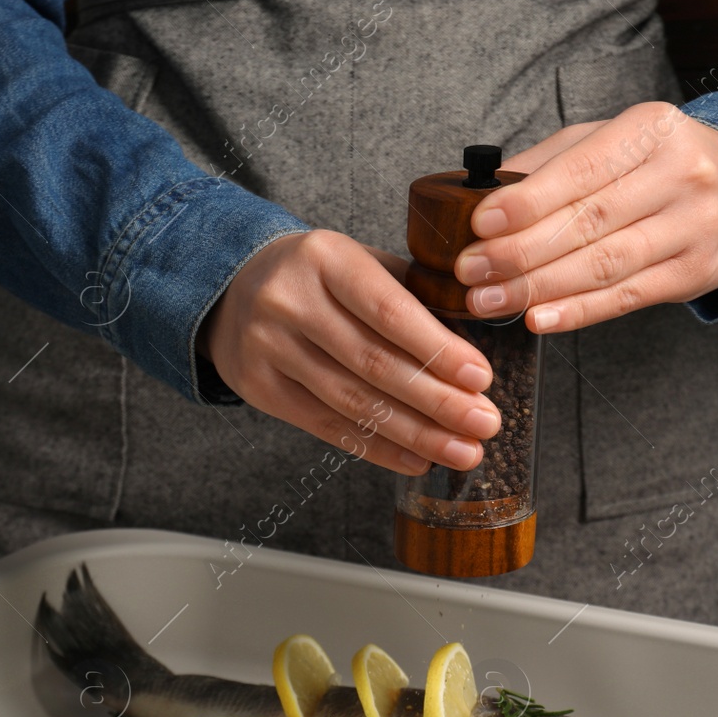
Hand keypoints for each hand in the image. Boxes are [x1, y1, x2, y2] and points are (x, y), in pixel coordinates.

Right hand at [199, 229, 499, 475]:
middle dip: (437, 400)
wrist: (233, 286)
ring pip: (352, 401)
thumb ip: (410, 296)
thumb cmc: (318, 277)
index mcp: (325, 257)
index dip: (437, 350)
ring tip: (461, 451)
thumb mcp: (358, 262)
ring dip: (415, 433)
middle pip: (373, 363)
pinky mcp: (258, 387)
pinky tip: (416, 459)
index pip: (388, 311)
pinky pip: (326, 426)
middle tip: (483, 424)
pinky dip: (377, 448)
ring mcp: (268, 347)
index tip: (481, 378)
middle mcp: (290, 301)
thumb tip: (471, 355)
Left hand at [452, 101, 717, 331]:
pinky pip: (628, 297)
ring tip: (490, 300)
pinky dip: (579, 312)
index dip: (528, 201)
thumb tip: (480, 191)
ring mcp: (695, 227)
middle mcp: (682, 174)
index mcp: (652, 129)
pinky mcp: (696, 272)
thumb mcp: (610, 141)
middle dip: (521, 251)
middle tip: (471, 270)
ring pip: (606, 264)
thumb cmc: (656, 162)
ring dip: (539, 287)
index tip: (479, 223)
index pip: (583, 169)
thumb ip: (549, 163)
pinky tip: (538, 318)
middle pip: (590, 221)